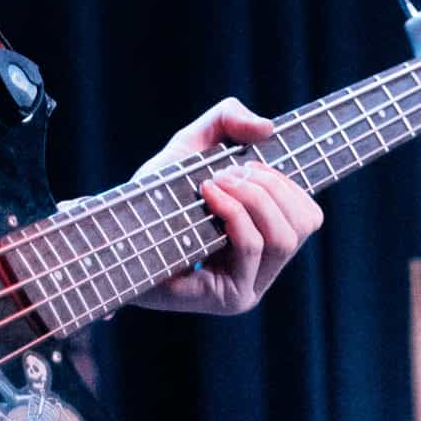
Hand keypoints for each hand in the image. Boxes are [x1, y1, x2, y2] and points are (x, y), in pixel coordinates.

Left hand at [130, 97, 322, 315]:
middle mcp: (262, 271)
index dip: (285, 183)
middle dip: (267, 185)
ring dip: (252, 197)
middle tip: (225, 173)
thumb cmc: (154, 194)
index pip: (308, 216)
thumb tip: (268, 128)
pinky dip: (234, 211)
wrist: (112, 229)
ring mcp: (247, 290)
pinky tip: (207, 194)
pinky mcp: (227, 299)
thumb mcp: (191, 146)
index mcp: (264, 242)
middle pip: (301, 225)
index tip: (247, 164)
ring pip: (282, 238)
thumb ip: (227, 121)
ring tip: (213, 183)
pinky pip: (251, 247)